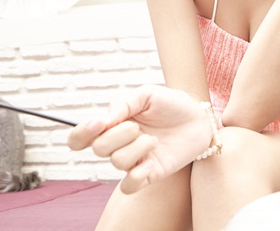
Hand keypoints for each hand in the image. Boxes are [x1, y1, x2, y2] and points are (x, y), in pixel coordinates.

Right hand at [67, 85, 212, 193]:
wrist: (199, 117)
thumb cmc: (171, 104)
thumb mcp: (147, 94)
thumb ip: (122, 104)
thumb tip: (104, 121)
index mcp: (112, 126)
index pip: (79, 138)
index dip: (81, 133)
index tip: (100, 123)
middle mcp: (118, 145)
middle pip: (99, 149)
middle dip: (119, 135)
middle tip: (138, 126)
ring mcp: (133, 161)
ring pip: (117, 162)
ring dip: (137, 147)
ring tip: (154, 139)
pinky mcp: (148, 175)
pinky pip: (129, 185)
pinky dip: (137, 174)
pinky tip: (151, 162)